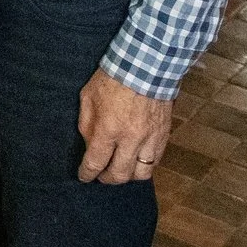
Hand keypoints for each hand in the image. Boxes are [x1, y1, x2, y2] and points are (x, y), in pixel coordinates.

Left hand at [77, 69, 175, 183]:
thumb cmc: (112, 79)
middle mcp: (131, 139)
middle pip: (119, 175)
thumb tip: (89, 145)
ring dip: (128, 175)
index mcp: (109, 129)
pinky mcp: (163, 136)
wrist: (146, 66)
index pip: (96, 163)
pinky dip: (144, 165)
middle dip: (106, 179)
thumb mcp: (88, 98)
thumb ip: (87, 125)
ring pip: (141, 173)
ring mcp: (150, 139)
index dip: (87, 174)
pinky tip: (135, 160)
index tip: (84, 176)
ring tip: (119, 169)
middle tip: (100, 176)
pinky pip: (155, 161)